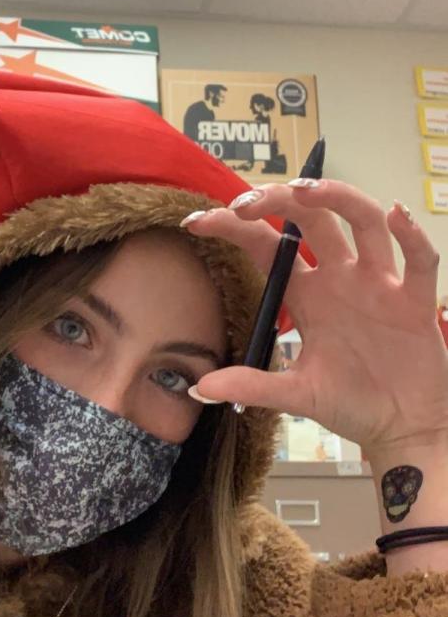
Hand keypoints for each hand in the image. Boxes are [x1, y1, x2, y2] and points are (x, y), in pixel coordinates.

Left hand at [184, 180, 447, 457]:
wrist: (401, 427)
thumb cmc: (351, 403)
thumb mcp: (297, 395)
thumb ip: (253, 386)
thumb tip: (201, 388)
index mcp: (307, 294)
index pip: (267, 245)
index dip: (234, 227)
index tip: (196, 220)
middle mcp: (341, 278)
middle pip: (312, 219)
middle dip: (280, 200)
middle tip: (246, 201)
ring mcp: (380, 284)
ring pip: (363, 221)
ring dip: (338, 198)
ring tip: (308, 189)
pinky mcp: (416, 302)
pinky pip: (419, 260)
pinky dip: (412, 237)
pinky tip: (398, 217)